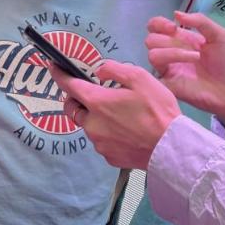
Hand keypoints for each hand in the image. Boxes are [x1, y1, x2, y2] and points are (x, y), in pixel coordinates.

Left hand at [49, 60, 180, 169]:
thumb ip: (115, 69)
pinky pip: (101, 141)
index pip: (70, 86)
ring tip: (119, 113)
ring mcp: (100, 143)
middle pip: (74, 109)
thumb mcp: (140, 78)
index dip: (60, 75)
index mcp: (98, 103)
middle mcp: (93, 124)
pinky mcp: (109, 157)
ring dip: (95, 117)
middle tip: (92, 93)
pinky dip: (107, 133)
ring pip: (89, 126)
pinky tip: (126, 130)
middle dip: (76, 99)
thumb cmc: (158, 111)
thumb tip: (99, 69)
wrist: (170, 148)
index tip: (53, 67)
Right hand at [146, 11, 224, 130]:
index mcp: (181, 38)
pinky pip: (154, 77)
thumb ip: (200, 21)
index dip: (159, 24)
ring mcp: (170, 69)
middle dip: (167, 39)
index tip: (173, 27)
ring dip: (173, 53)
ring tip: (195, 58)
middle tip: (187, 44)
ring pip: (152, 55)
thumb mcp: (220, 35)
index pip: (156, 26)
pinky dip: (164, 71)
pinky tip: (184, 71)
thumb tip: (176, 13)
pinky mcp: (170, 86)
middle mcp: (171, 52)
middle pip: (151, 39)